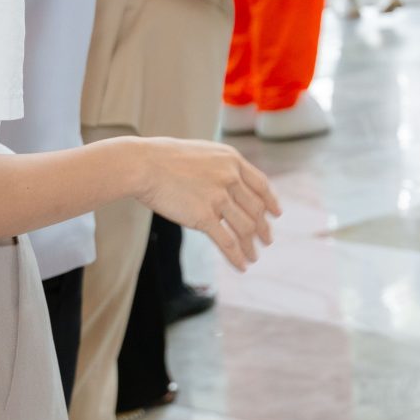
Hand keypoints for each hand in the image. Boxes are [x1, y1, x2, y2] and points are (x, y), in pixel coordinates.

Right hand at [126, 137, 281, 271]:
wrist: (143, 164)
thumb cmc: (165, 158)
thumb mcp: (203, 154)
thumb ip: (220, 168)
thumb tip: (230, 186)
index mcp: (232, 160)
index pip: (261, 185)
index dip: (271, 201)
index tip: (276, 213)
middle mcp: (230, 178)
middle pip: (256, 209)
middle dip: (263, 228)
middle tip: (267, 240)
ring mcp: (218, 198)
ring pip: (245, 228)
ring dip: (251, 246)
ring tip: (254, 257)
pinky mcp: (203, 217)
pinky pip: (227, 241)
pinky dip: (237, 256)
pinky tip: (242, 266)